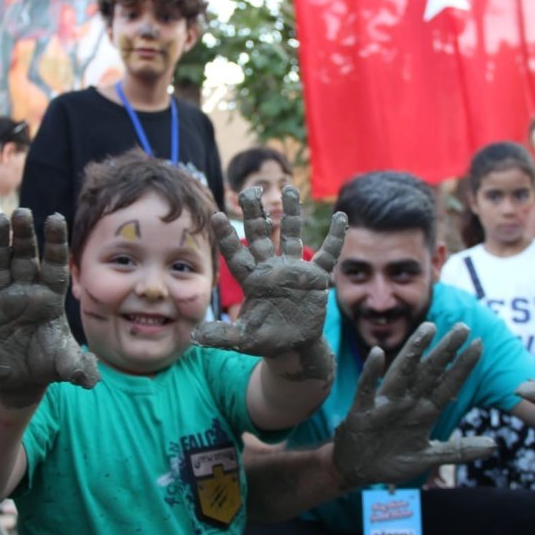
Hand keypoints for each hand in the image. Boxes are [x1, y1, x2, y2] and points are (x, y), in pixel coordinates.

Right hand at [0, 209, 98, 422]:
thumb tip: (92, 377)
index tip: (56, 217)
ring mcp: (0, 301)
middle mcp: (25, 293)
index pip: (53, 266)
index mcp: (49, 299)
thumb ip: (78, 368)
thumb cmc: (46, 363)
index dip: (55, 243)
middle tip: (23, 211)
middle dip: (24, 236)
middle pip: (25, 259)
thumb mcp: (64, 366)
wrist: (20, 379)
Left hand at [193, 186, 346, 356]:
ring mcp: (293, 270)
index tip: (216, 217)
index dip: (226, 237)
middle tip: (251, 191)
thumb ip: (221, 335)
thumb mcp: (242, 339)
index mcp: (251, 280)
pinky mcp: (315, 277)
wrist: (292, 345)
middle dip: (255, 214)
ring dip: (291, 213)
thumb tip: (194, 336)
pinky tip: (341, 217)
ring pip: (291, 235)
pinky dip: (336, 237)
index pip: (236, 255)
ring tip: (289, 188)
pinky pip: (327, 254)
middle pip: (261, 236)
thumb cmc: (265, 340)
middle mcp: (270, 269)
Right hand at [332, 323, 494, 487]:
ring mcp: (385, 405)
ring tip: (427, 330)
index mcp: (425, 411)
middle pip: (429, 372)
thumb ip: (458, 450)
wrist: (359, 470)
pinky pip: (366, 389)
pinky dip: (370, 373)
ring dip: (414, 351)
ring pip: (402, 373)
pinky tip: (376, 353)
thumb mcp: (429, 457)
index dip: (463, 366)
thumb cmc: (394, 459)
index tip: (479, 344)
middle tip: (463, 327)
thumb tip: (493, 445)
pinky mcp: (362, 412)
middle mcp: (407, 402)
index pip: (448, 385)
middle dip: (446, 350)